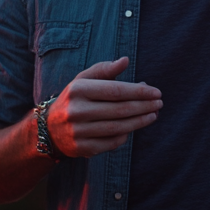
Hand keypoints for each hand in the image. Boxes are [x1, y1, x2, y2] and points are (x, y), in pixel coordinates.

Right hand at [46, 57, 161, 157]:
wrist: (50, 128)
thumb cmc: (75, 98)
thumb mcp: (84, 79)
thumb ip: (105, 69)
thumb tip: (125, 60)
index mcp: (78, 90)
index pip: (115, 90)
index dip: (139, 92)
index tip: (156, 92)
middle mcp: (76, 111)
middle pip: (119, 110)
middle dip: (144, 107)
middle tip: (159, 104)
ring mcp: (78, 132)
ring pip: (118, 128)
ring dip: (140, 122)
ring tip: (153, 115)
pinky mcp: (82, 148)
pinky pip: (111, 142)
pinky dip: (126, 135)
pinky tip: (135, 127)